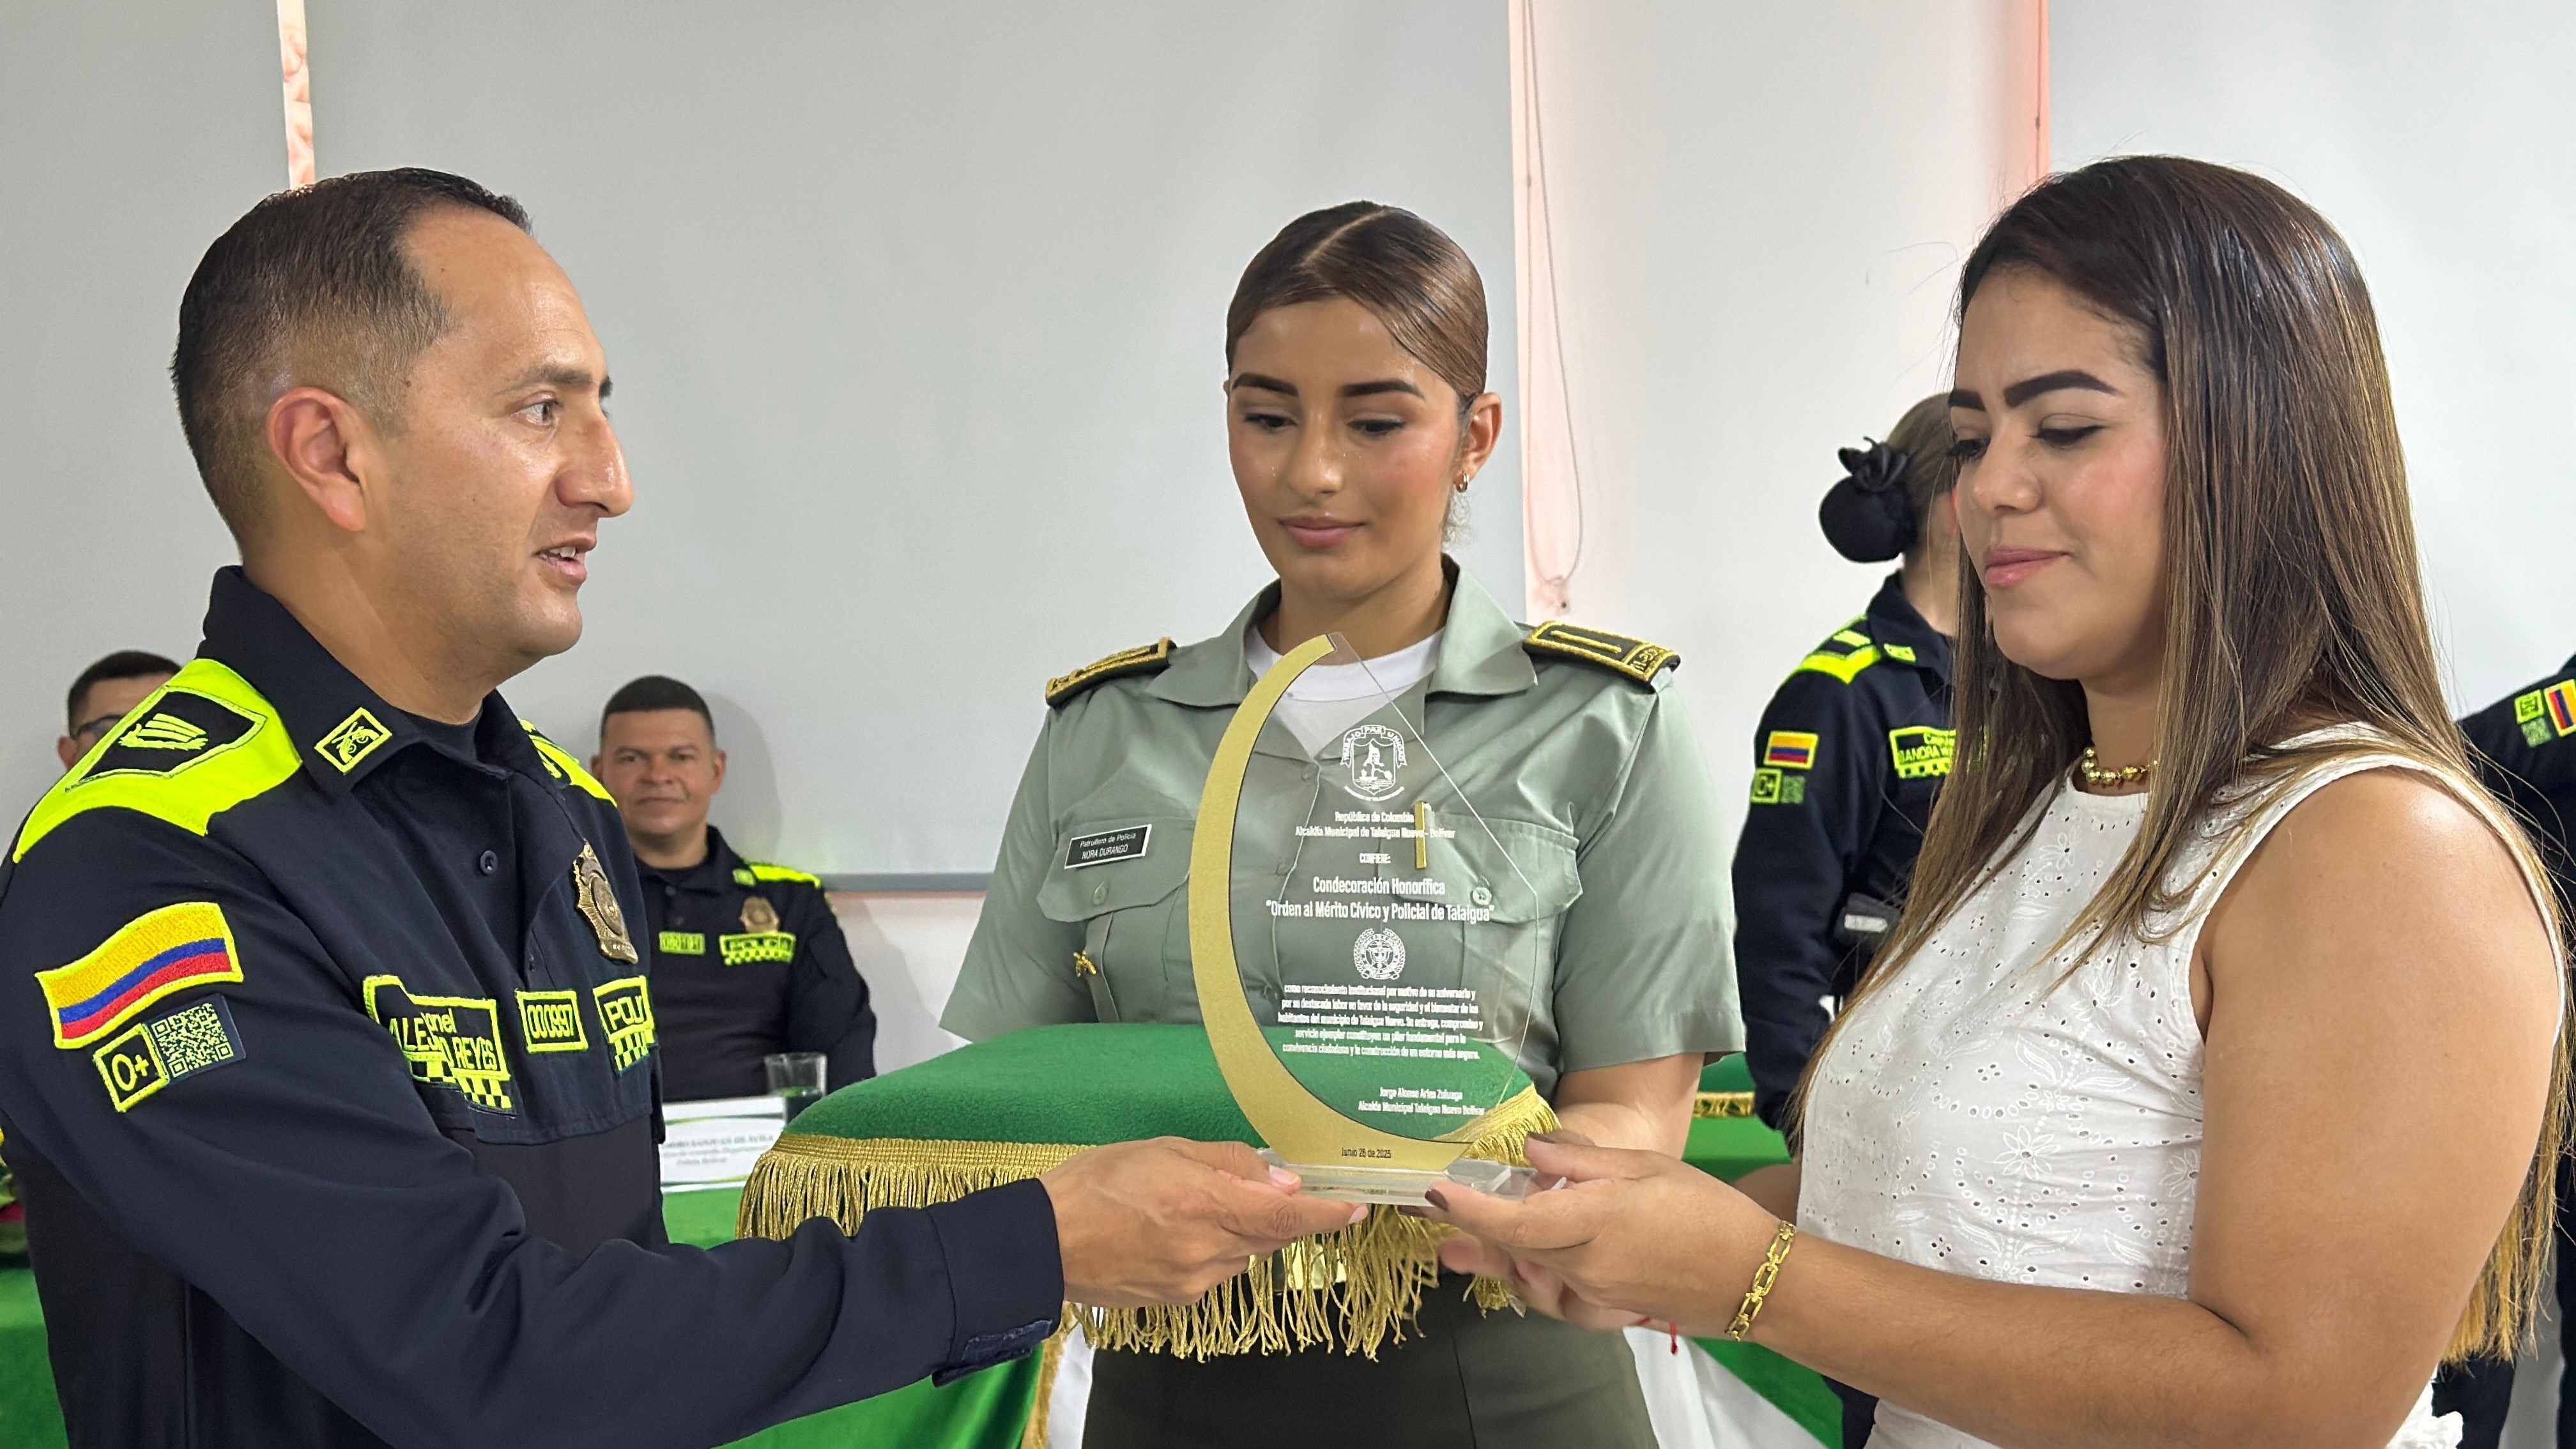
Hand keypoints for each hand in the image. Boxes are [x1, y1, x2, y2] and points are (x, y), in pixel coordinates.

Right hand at [1039, 1138, 1366, 1308]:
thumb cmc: (1098, 1183)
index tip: (1356, 1208)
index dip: (1327, 1213)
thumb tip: (1279, 1179)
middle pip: (1271, 1235)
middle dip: (1278, 1213)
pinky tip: (1180, 1232)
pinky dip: (1215, 1250)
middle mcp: (1208, 1249)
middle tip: (1262, 1189)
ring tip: (1198, 1205)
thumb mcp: (1164, 1149)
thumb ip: (1229, 1163)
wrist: (1044, 1243)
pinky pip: (1217, 1272)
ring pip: (1245, 1254)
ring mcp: (1195, 1280)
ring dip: (1243, 1231)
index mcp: (1206, 1203)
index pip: (1285, 1213)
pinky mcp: (1179, 1300)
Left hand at [1422, 1135, 1782, 1337]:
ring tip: (1451, 1240)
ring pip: (1528, 1265)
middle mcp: (1587, 1260)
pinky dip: (1531, 1267)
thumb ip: (1582, 1160)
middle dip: (1468, 1226)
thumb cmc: (1706, 1210)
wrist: (1751, 1277)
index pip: (1519, 1218)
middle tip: (1426, 1205)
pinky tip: (1519, 1257)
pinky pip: (1553, 1284)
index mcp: (1598, 1219)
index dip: (1472, 1208)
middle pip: (1513, 1244)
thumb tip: (1530, 1151)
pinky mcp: (1603, 1303)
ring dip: (1494, 1248)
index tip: (1436, 1192)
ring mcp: (1593, 1287)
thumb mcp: (1646, 1168)